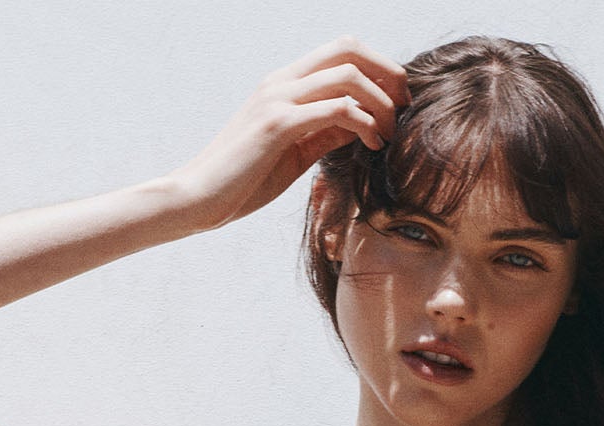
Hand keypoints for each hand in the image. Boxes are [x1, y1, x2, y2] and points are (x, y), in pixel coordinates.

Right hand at [172, 37, 409, 231]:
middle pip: (349, 48)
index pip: (341, 50)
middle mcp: (281, 81)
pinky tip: (373, 144)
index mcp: (284, 84)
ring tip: (392, 131)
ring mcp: (278, 99)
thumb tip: (359, 124)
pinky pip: (335, 108)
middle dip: (388, 73)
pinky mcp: (277, 125)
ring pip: (348, 75)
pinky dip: (364, 122)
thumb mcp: (293, 153)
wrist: (197, 198)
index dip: (378, 67)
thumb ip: (323, 133)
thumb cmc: (243, 181)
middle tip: (406, 107)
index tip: (398, 101)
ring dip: (381, 101)